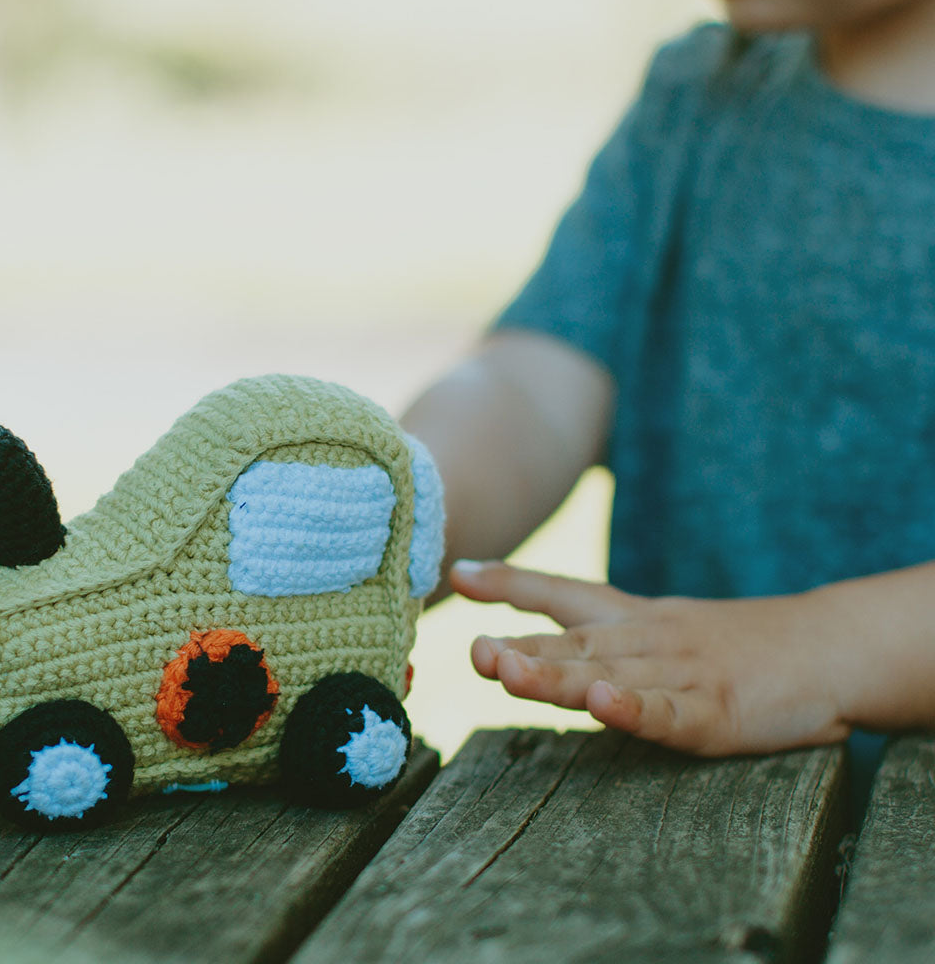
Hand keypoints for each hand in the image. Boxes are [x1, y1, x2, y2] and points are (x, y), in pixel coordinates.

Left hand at [453, 560, 849, 755]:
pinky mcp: (721, 712)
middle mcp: (649, 638)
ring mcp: (683, 673)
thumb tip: (534, 644)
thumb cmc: (734, 644)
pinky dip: (638, 708)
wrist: (828, 648)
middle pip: (576, 642)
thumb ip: (599, 635)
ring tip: (508, 670)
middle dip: (521, 647)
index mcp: (634, 617)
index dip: (511, 582)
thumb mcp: (660, 629)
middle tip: (472, 650)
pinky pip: (673, 712)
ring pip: (611, 673)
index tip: (459, 574)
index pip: (564, 591)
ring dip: (557, 674)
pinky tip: (607, 704)